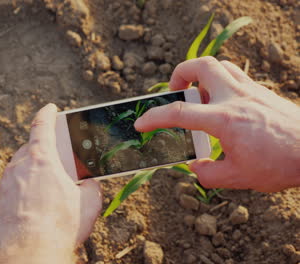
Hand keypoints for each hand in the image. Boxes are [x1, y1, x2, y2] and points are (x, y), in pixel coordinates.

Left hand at [0, 104, 101, 263]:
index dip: (47, 113)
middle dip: (45, 153)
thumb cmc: (59, 226)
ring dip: (33, 173)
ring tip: (49, 191)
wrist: (29, 254)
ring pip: (20, 169)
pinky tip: (35, 207)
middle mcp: (18, 166)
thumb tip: (89, 184)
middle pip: (32, 150)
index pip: (42, 125)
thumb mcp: (89, 203)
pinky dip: (23, 191)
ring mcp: (5, 184)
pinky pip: (13, 188)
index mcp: (41, 158)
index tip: (50, 108)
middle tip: (58, 163)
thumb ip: (91, 186)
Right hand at [135, 57, 299, 191]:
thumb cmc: (280, 164)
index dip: (154, 118)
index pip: (179, 113)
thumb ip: (208, 174)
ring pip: (219, 65)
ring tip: (197, 96)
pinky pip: (235, 75)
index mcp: (225, 120)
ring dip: (201, 75)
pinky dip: (220, 82)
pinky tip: (221, 104)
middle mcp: (235, 98)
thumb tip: (194, 168)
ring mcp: (250, 91)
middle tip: (175, 92)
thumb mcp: (238, 178)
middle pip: (201, 66)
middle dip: (179, 74)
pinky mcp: (261, 92)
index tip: (141, 124)